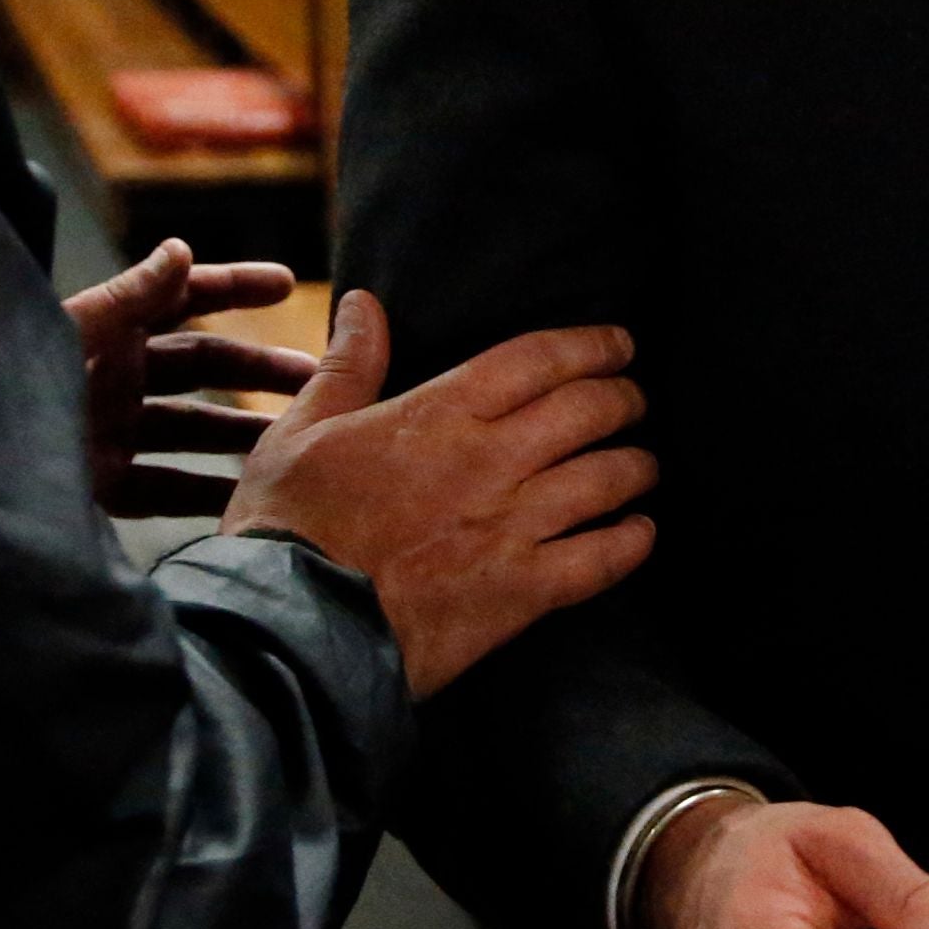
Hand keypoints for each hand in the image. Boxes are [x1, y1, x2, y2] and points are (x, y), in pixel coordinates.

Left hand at [65, 238, 317, 517]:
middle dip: (260, 370)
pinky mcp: (100, 485)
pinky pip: (165, 486)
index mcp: (104, 331)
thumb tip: (179, 248)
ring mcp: (107, 432)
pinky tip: (252, 494)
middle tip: (321, 378)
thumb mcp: (71, 331)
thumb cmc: (4, 388)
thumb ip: (128, 295)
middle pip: (200, 367)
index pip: (179, 298)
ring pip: (193, 428)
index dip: (233, 286)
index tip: (290, 284)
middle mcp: (111, 378)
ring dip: (245, 431)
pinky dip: (208, 489)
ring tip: (301, 438)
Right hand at [223, 291, 655, 693]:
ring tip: (643, 465)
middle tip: (634, 401)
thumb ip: (347, 366)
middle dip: (623, 399)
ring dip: (635, 467)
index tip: (618, 345)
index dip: (590, 345)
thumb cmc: (286, 526)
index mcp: (439, 414)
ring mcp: (510, 528)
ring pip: (605, 480)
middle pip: (587, 411)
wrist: (289, 625)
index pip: (538, 359)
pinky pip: (598, 561)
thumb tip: (362, 303)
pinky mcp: (518, 593)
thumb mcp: (301, 431)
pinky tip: (641, 533)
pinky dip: (630, 543)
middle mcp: (489, 462)